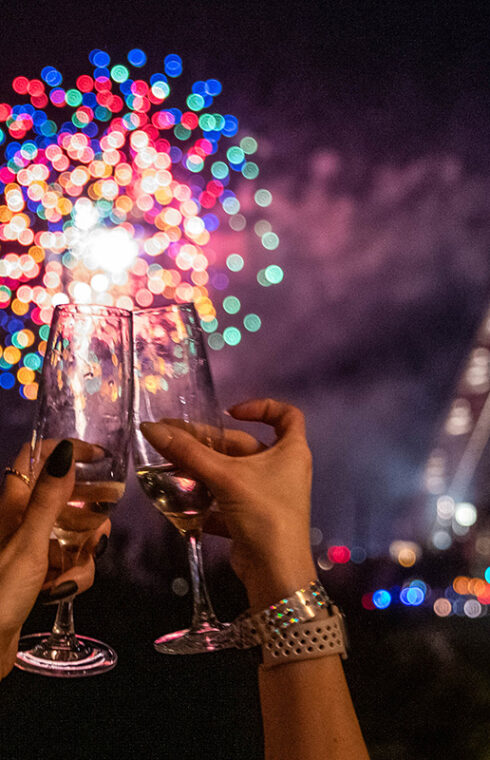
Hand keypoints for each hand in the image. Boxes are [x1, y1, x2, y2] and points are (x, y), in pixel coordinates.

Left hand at [0, 439, 108, 678]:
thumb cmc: (2, 589)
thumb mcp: (30, 542)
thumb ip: (49, 498)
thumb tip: (64, 450)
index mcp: (14, 504)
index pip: (36, 457)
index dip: (65, 449)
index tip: (98, 456)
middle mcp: (24, 519)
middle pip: (64, 494)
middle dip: (89, 504)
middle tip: (109, 509)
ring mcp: (33, 547)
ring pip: (74, 530)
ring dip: (84, 547)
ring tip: (79, 564)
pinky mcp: (41, 573)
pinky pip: (70, 561)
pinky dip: (75, 573)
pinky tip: (64, 588)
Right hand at [141, 398, 316, 609]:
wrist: (275, 573)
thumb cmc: (263, 513)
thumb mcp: (225, 477)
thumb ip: (188, 452)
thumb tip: (150, 427)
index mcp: (290, 451)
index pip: (286, 415)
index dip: (262, 407)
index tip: (231, 412)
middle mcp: (283, 469)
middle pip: (244, 446)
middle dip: (209, 443)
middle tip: (173, 440)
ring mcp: (269, 495)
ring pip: (232, 473)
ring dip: (203, 470)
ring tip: (170, 468)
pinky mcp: (254, 518)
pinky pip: (227, 499)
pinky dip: (207, 498)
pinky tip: (180, 499)